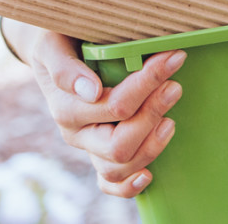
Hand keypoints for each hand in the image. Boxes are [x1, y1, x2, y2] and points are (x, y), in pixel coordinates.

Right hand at [5, 20, 183, 196]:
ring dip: (152, 146)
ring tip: (170, 120)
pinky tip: (149, 176)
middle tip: (174, 86)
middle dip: (153, 114)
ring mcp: (90, 148)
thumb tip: (90, 91)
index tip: (173, 58)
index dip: (148, 83)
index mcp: (66, 108)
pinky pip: (110, 184)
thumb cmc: (61, 41)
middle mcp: (77, 133)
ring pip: (119, 167)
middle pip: (119, 144)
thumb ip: (65, 66)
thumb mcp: (53, 43)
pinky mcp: (101, 156)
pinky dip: (129, 186)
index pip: (115, 106)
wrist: (57, 50)